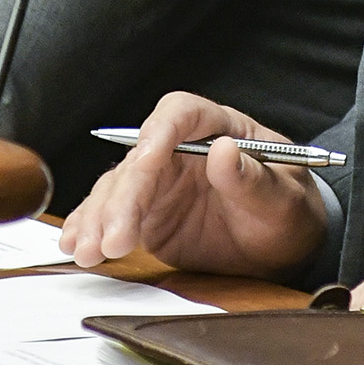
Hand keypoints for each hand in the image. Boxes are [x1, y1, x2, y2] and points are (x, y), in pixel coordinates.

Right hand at [58, 92, 326, 279]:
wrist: (284, 246)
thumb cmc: (289, 211)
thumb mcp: (284, 200)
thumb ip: (254, 179)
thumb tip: (222, 151)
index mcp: (218, 127)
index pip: (180, 113)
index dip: (158, 133)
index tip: (146, 163)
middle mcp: (181, 148)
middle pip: (140, 158)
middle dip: (122, 198)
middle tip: (114, 239)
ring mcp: (160, 180)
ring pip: (118, 187)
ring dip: (98, 217)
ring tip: (87, 251)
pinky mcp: (146, 211)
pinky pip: (111, 212)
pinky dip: (90, 226)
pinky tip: (74, 244)